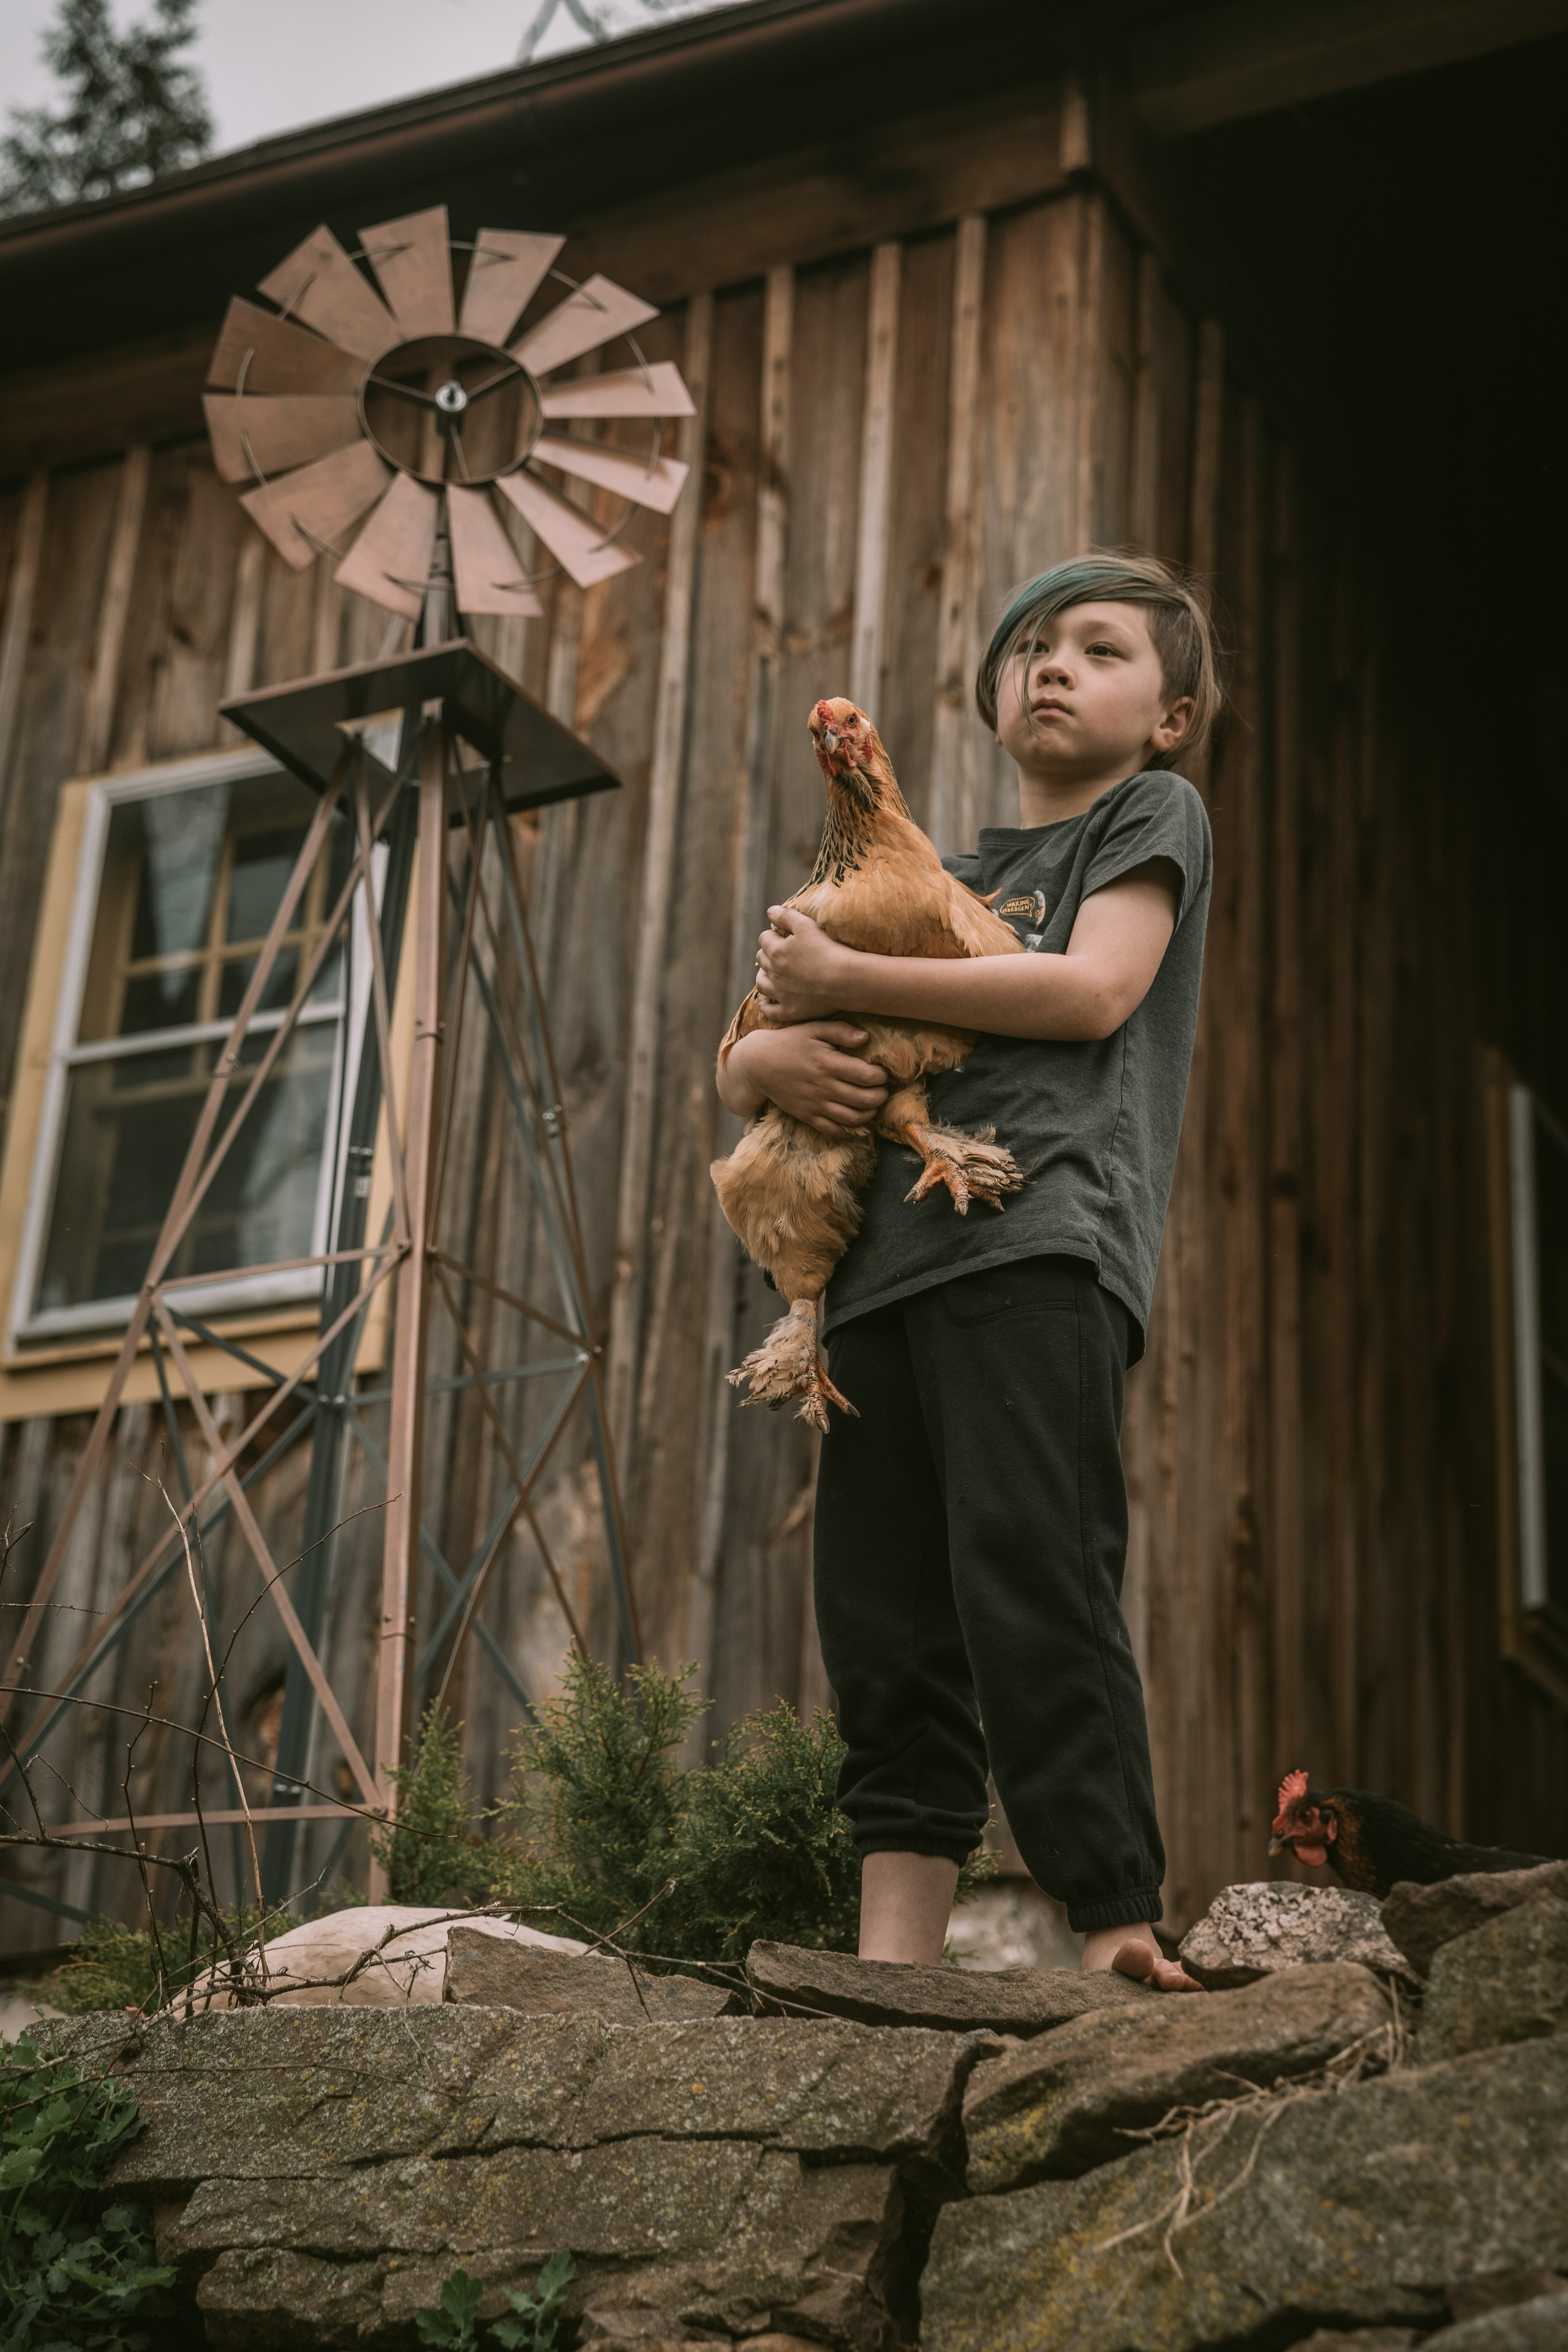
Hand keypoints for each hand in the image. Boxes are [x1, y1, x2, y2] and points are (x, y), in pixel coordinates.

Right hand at [727, 1021, 887, 1135]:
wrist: (758, 1065)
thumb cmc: (789, 1043)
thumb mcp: (813, 1029)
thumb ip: (841, 1031)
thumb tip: (866, 1038)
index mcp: (828, 1063)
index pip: (867, 1076)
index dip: (881, 1076)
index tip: (882, 1072)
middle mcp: (824, 1087)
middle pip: (865, 1100)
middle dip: (881, 1096)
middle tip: (882, 1089)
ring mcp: (815, 1105)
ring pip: (853, 1118)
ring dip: (869, 1113)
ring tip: (872, 1104)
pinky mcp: (807, 1116)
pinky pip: (833, 1130)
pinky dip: (849, 1130)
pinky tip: (855, 1120)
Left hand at [755, 906, 853, 1023]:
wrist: (843, 979)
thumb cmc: (827, 949)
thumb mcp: (806, 925)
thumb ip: (786, 916)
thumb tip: (770, 911)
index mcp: (776, 951)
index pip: (764, 938)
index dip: (772, 935)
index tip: (781, 936)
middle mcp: (774, 972)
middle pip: (761, 959)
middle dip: (767, 954)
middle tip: (778, 954)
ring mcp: (780, 993)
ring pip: (761, 984)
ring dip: (763, 977)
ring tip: (769, 975)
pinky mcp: (790, 1010)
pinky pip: (770, 1011)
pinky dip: (766, 1006)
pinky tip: (766, 1004)